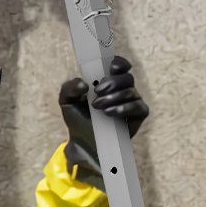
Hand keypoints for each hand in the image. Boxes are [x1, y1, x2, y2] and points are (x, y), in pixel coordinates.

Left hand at [60, 55, 147, 188]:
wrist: (83, 143)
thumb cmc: (78, 118)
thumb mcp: (67, 101)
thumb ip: (70, 87)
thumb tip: (83, 84)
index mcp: (107, 80)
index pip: (120, 65)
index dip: (119, 63)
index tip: (111, 67)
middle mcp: (122, 88)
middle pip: (126, 77)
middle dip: (112, 82)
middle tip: (98, 92)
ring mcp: (131, 101)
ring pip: (131, 91)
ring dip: (113, 98)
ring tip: (98, 107)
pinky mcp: (137, 116)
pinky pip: (139, 107)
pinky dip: (125, 108)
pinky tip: (110, 113)